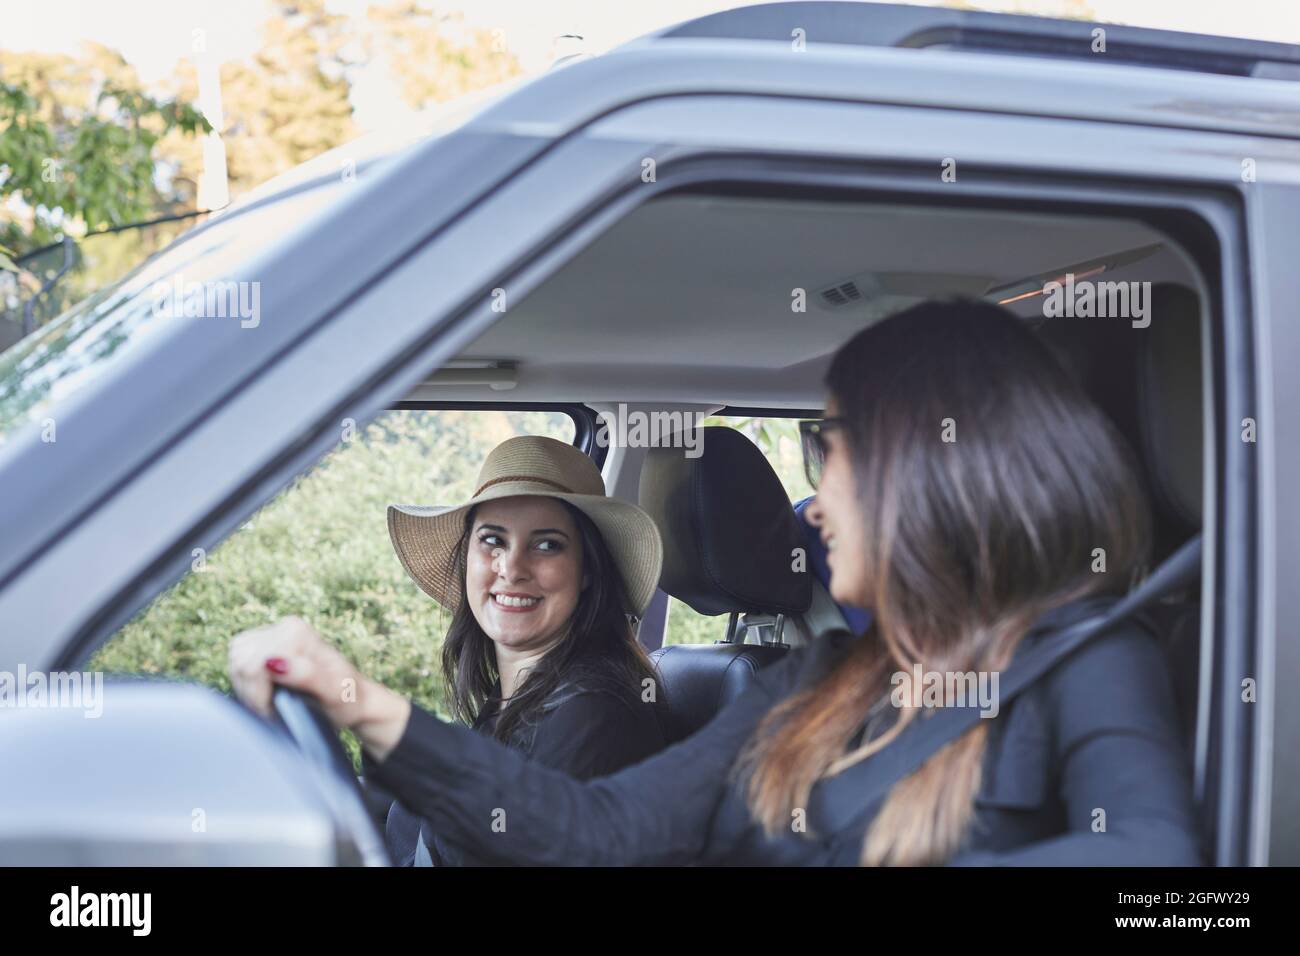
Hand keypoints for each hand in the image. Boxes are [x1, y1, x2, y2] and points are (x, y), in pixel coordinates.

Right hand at [228, 616, 367, 728]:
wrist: (354, 699)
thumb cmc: (347, 700)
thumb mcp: (334, 694)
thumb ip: (307, 676)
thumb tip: (274, 663)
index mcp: (298, 633)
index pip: (254, 664)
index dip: (259, 694)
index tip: (277, 712)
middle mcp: (286, 626)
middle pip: (241, 661)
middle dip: (252, 692)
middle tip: (274, 709)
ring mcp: (274, 633)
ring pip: (235, 660)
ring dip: (247, 688)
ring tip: (270, 702)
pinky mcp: (264, 645)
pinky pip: (235, 661)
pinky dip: (245, 683)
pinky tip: (264, 692)